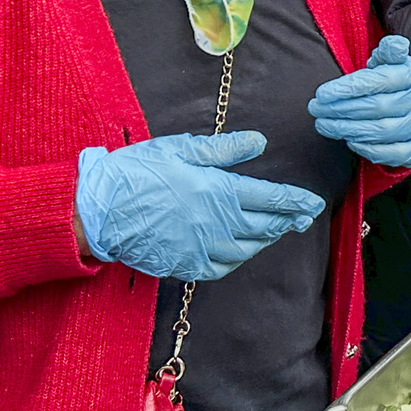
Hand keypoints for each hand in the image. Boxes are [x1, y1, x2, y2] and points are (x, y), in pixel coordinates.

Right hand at [76, 132, 327, 280]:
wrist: (96, 210)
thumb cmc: (136, 173)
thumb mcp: (180, 149)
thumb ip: (224, 149)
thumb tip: (260, 143)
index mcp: (217, 192)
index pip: (271, 199)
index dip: (296, 202)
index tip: (315, 204)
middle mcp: (215, 224)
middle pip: (265, 226)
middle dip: (287, 220)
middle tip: (301, 216)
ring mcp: (201, 249)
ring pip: (247, 250)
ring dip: (265, 239)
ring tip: (273, 229)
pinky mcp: (185, 265)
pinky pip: (222, 268)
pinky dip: (238, 259)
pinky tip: (240, 249)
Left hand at [308, 35, 410, 167]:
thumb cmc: (396, 80)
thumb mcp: (392, 61)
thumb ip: (387, 52)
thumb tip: (394, 43)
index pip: (380, 81)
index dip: (349, 88)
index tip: (321, 93)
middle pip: (378, 107)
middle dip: (341, 109)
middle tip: (315, 109)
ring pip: (383, 131)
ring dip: (348, 129)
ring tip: (324, 125)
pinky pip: (394, 154)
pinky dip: (369, 149)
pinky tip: (350, 141)